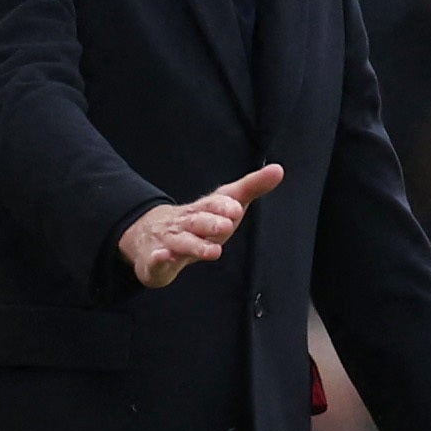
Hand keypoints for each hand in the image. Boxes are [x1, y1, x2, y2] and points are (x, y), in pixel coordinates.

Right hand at [118, 163, 282, 289]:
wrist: (152, 234)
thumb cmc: (199, 220)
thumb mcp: (225, 203)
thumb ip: (251, 187)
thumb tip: (278, 169)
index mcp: (203, 209)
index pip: (212, 204)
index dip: (223, 206)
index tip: (236, 208)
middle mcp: (185, 223)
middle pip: (197, 221)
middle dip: (211, 224)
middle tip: (227, 226)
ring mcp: (169, 241)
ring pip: (182, 242)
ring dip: (196, 246)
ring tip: (214, 252)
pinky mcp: (156, 261)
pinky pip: (156, 260)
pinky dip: (159, 259)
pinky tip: (164, 258)